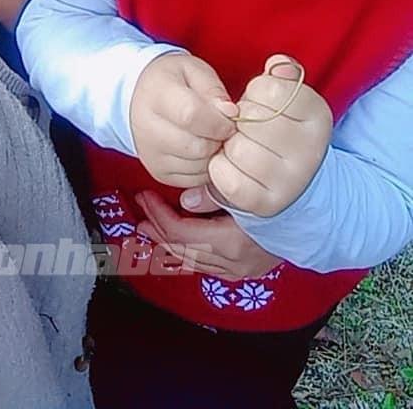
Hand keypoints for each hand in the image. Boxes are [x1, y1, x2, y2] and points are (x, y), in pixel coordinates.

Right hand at [129, 53, 236, 186]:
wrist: (138, 98)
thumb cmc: (171, 82)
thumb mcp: (192, 70)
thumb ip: (213, 89)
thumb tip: (231, 112)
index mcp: (157, 95)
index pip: (191, 115)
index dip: (219, 120)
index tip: (230, 116)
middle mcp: (148, 128)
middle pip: (197, 146)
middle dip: (220, 138)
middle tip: (223, 126)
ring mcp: (152, 154)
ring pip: (198, 166)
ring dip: (214, 154)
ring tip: (212, 135)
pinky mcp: (159, 172)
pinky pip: (195, 179)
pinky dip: (206, 167)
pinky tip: (203, 148)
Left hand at [136, 189, 281, 278]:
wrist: (321, 218)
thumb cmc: (283, 196)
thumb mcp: (249, 189)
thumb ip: (216, 193)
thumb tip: (185, 199)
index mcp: (232, 242)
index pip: (182, 233)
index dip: (159, 215)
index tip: (144, 195)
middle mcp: (232, 263)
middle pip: (181, 249)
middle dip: (157, 228)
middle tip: (139, 211)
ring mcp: (238, 270)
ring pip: (191, 261)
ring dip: (168, 243)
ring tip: (149, 227)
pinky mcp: (244, 270)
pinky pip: (205, 265)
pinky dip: (186, 252)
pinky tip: (176, 242)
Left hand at [208, 54, 332, 216]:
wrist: (295, 180)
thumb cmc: (282, 129)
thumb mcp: (289, 98)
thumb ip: (281, 76)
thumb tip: (277, 65)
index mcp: (317, 115)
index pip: (269, 88)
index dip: (254, 93)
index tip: (261, 103)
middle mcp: (310, 150)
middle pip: (250, 119)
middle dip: (239, 119)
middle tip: (247, 128)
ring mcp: (292, 180)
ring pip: (237, 149)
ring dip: (228, 145)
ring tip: (239, 146)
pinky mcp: (269, 204)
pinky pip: (228, 180)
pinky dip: (220, 170)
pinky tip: (231, 166)